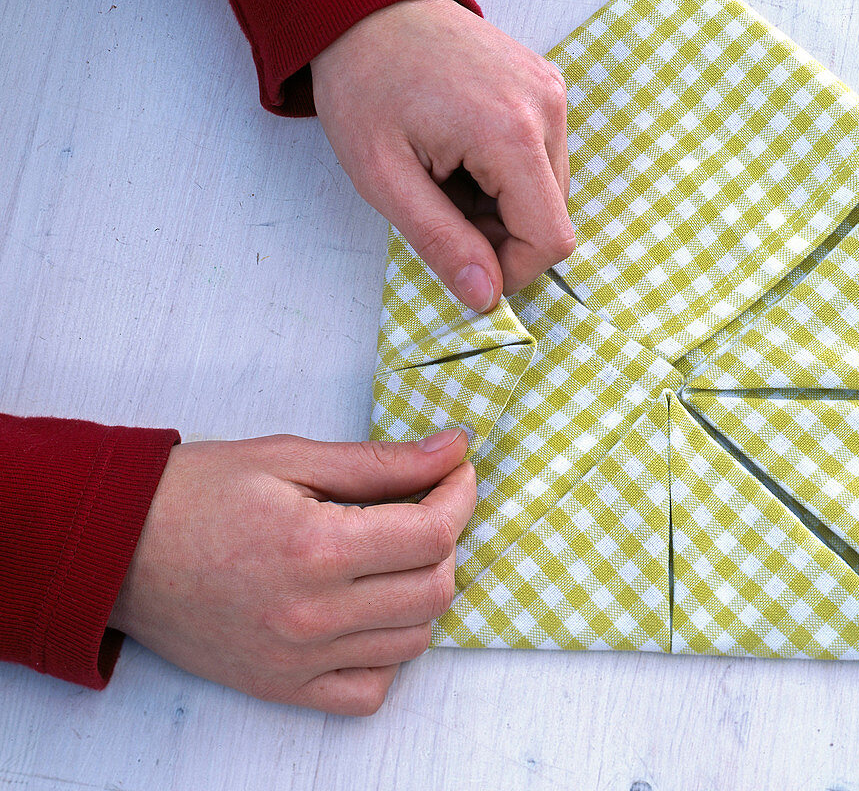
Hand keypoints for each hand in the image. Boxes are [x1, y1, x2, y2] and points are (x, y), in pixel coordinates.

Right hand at [108, 428, 474, 715]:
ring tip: (396, 555)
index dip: (460, 495)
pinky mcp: (282, 687)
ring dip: (423, 592)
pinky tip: (371, 614)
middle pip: (434, 589)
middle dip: (447, 540)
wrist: (115, 549)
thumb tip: (454, 449)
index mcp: (317, 547)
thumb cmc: (198, 492)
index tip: (457, 471)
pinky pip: (369, 691)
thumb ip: (381, 461)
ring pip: (414, 641)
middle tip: (426, 506)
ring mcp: (298, 660)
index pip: (433, 533)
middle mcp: (313, 614)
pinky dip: (388, 655)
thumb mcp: (292, 457)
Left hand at [312, 0, 575, 311]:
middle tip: (438, 205)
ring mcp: (551, 92)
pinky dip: (506, 174)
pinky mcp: (546, 86)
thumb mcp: (383, 178)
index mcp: (512, 133)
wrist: (365, 4)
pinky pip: (543, 158)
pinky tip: (462, 151)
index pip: (550, 240)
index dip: (509, 270)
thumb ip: (440, 242)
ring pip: (549, 192)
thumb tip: (487, 298)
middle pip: (551, 218)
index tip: (459, 257)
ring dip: (501, 205)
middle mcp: (547, 108)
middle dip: (499, 234)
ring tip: (446, 173)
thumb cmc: (364, 84)